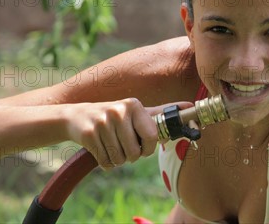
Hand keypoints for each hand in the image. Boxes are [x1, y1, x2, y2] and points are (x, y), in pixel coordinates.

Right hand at [63, 98, 192, 168]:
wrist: (77, 116)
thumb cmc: (115, 116)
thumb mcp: (136, 112)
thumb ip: (162, 113)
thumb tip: (191, 107)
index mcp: (134, 105)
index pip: (152, 136)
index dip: (148, 148)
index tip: (143, 147)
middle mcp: (119, 111)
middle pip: (135, 152)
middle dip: (132, 156)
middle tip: (125, 147)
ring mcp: (102, 122)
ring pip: (120, 159)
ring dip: (118, 160)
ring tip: (112, 146)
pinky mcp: (89, 135)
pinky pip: (106, 162)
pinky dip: (106, 162)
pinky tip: (102, 149)